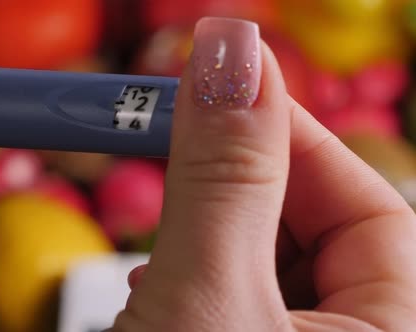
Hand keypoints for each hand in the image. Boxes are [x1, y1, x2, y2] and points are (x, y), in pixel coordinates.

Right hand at [112, 17, 415, 330]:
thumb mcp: (206, 291)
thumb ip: (223, 176)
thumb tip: (228, 53)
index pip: (370, 211)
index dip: (294, 140)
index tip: (225, 92)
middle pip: (314, 234)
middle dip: (235, 190)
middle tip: (176, 153)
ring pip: (264, 263)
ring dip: (205, 236)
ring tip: (158, 246)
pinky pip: (234, 297)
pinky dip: (192, 276)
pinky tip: (155, 284)